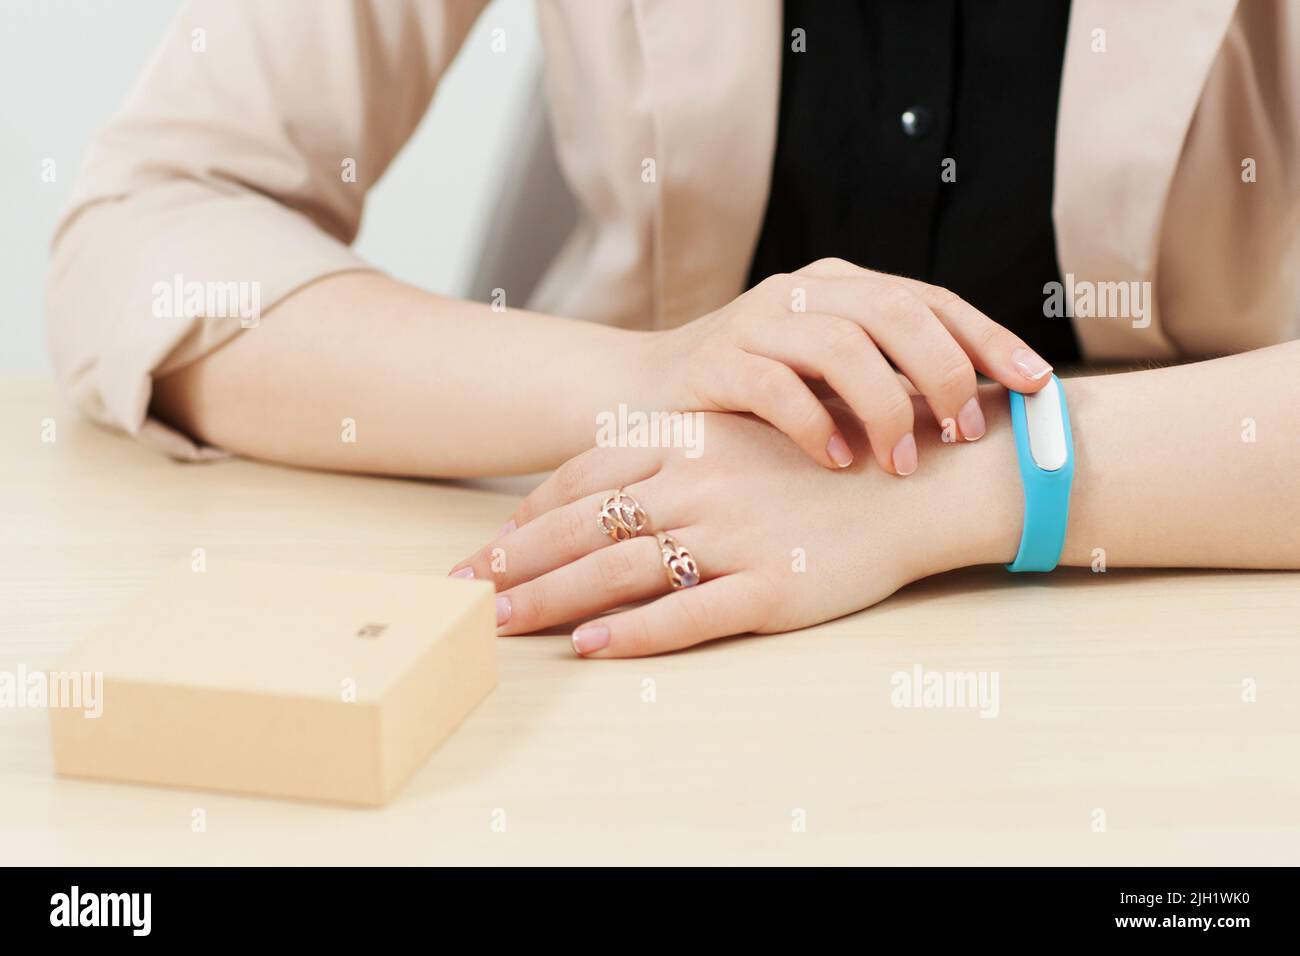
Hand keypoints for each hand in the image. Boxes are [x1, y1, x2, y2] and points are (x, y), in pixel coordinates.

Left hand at [449, 391, 1022, 656]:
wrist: (918, 477)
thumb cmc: (829, 453)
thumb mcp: (747, 432)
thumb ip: (679, 451)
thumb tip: (611, 485)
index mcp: (692, 442)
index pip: (585, 477)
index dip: (530, 512)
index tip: (492, 541)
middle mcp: (701, 485)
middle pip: (584, 526)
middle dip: (514, 560)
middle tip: (462, 588)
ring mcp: (734, 537)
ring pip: (618, 571)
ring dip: (550, 599)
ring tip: (501, 623)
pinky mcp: (769, 588)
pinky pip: (686, 615)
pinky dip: (631, 633)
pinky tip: (589, 647)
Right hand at [647, 258, 1053, 474]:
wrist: (638, 395)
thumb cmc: (750, 398)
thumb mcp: (825, 377)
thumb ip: (887, 377)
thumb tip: (980, 411)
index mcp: (841, 285)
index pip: (931, 299)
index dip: (990, 339)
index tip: (1038, 386)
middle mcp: (802, 289)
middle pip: (897, 312)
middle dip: (945, 374)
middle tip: (964, 434)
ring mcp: (755, 320)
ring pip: (843, 345)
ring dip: (886, 408)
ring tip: (901, 463)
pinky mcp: (713, 361)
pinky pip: (777, 386)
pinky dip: (815, 426)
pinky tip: (836, 462)